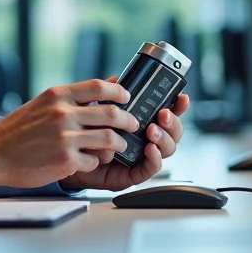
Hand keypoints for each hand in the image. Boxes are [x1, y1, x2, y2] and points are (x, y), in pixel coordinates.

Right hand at [0, 79, 139, 188]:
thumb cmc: (18, 130)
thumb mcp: (42, 103)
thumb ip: (70, 97)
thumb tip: (101, 86)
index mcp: (58, 95)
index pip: (98, 86)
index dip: (118, 91)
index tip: (126, 97)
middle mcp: (62, 114)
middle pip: (111, 114)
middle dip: (129, 120)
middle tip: (133, 124)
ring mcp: (65, 138)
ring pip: (109, 139)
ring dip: (119, 144)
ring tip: (119, 146)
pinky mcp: (65, 161)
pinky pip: (93, 161)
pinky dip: (95, 162)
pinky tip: (88, 161)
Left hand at [59, 91, 189, 192]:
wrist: (69, 156)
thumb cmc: (85, 133)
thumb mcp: (97, 110)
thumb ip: (109, 95)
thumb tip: (117, 79)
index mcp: (142, 120)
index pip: (167, 112)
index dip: (178, 105)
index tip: (182, 97)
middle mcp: (146, 138)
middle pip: (173, 131)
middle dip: (173, 122)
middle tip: (163, 115)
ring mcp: (143, 156)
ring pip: (167, 149)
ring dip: (164, 138)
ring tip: (152, 130)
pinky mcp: (134, 173)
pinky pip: (151, 168)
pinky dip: (155, 158)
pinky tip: (150, 148)